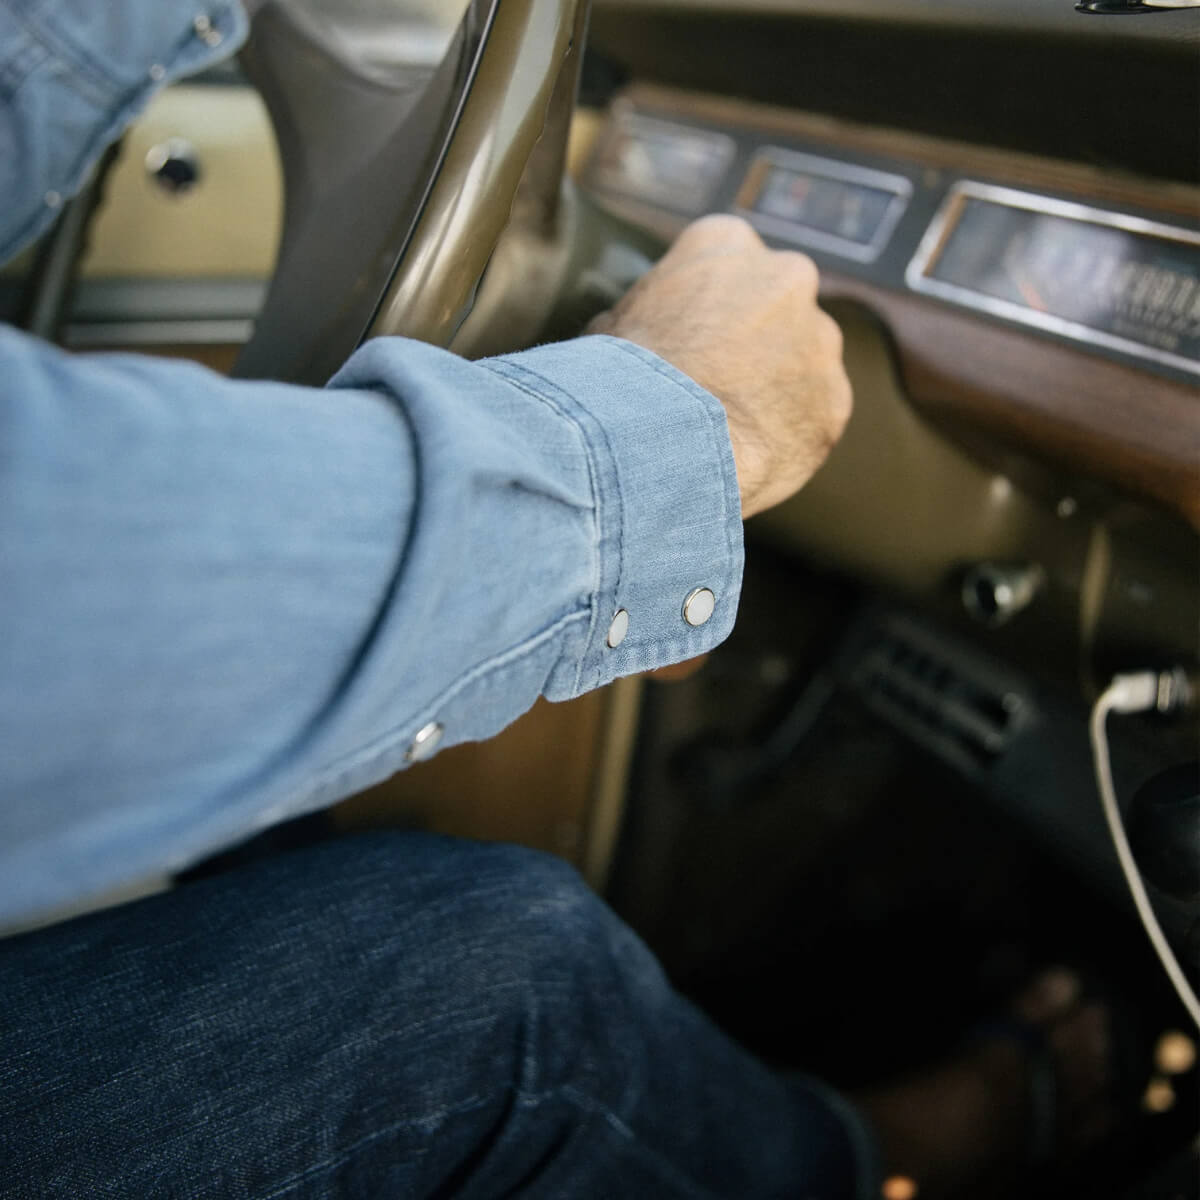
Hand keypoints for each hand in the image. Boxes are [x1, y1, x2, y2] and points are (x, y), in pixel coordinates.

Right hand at [588, 215, 851, 518]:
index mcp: (726, 242)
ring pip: (804, 360)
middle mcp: (786, 275)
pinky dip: (791, 432)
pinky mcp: (836, 398)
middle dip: (755, 341)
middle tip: (716, 384)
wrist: (659, 444)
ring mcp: (819, 338)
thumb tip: (631, 333)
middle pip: (777, 306)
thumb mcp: (611, 326)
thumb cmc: (624, 381)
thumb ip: (646, 315)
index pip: (725, 261)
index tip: (692, 340)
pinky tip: (754, 452)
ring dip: (778, 386)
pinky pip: (815, 413)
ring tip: (732, 426)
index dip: (705, 307)